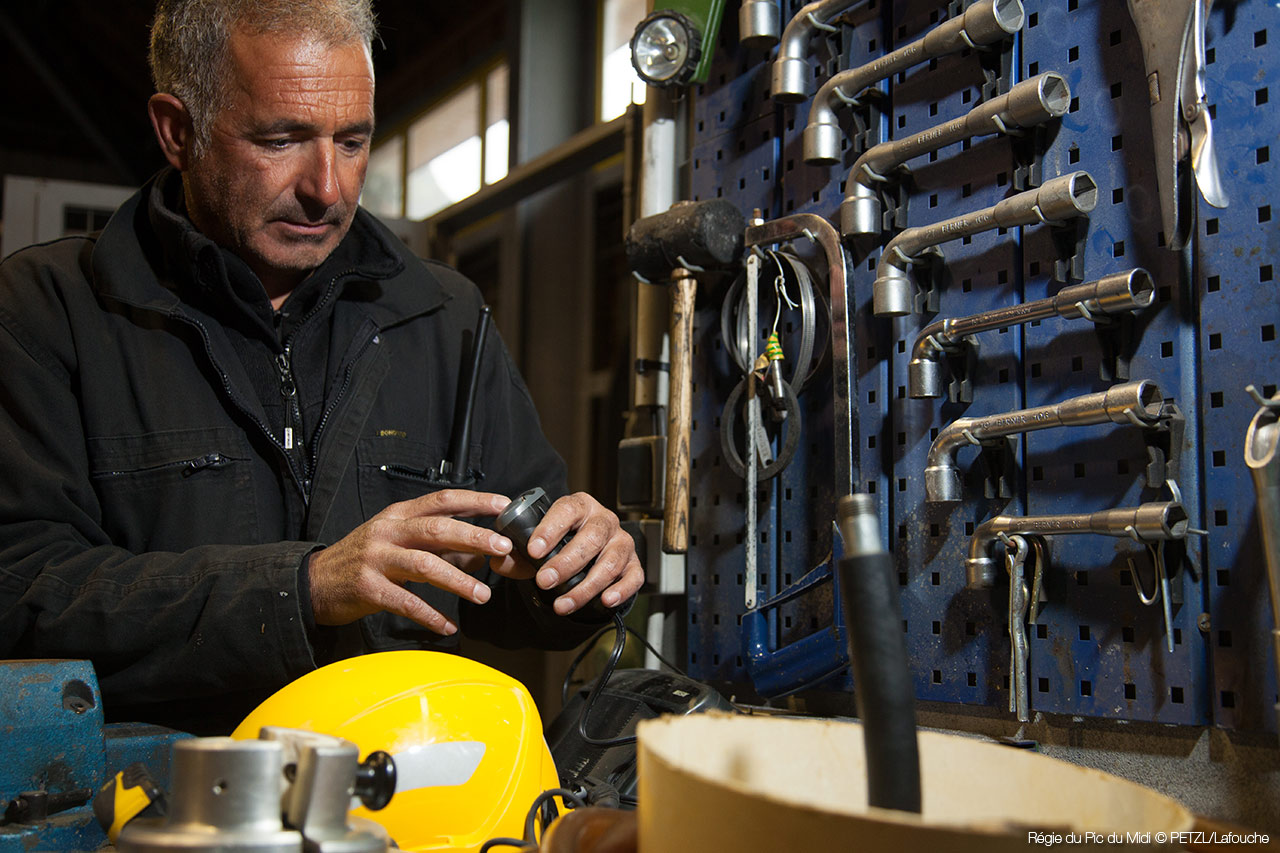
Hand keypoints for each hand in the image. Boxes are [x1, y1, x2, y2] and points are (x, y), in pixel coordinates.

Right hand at [307, 489, 512, 634]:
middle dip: (474, 537)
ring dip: (458, 580)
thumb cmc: (364, 560)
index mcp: (398, 515)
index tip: (502, 506)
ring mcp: (376, 559)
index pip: (441, 500)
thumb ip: (440, 548)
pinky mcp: (367, 588)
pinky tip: (448, 626)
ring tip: (483, 594)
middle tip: (503, 548)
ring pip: (424, 565)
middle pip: (437, 529)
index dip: (474, 502)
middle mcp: (388, 532)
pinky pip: (405, 602)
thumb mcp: (400, 543)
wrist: (315, 582)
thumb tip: (480, 554)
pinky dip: (430, 615)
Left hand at [492, 492, 643, 615]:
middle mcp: (604, 520)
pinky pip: (633, 576)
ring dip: (586, 586)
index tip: (533, 550)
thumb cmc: (559, 544)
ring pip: (611, 561)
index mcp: (579, 506)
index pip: (567, 511)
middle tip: (544, 580)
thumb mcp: (536, 546)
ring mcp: (621, 542)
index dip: (551, 529)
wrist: (585, 554)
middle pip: (592, 537)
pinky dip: (621, 590)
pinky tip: (605, 601)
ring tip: (562, 604)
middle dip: (567, 562)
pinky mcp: (633, 564)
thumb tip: (499, 559)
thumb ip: (516, 553)